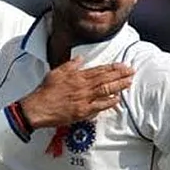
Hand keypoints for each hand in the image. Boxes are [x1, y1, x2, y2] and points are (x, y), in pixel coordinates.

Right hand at [19, 57, 133, 127]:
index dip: (112, 67)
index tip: (123, 65)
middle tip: (132, 71)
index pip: (99, 70)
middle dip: (120, 74)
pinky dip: (109, 102)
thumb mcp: (57, 72)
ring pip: (105, 90)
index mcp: (77, 76)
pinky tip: (117, 99)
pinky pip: (99, 106)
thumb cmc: (45, 91)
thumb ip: (71, 65)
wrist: (37, 108)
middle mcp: (82, 86)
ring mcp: (83, 99)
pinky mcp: (82, 111)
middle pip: (105, 79)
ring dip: (119, 86)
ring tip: (129, 82)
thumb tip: (80, 58)